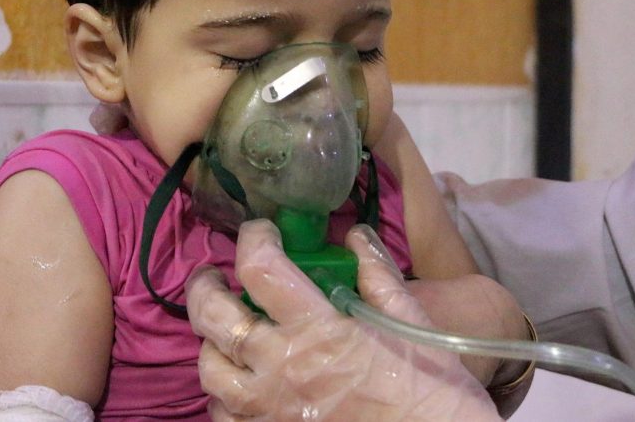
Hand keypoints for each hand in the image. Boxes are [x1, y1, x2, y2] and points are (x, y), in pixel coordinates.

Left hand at [186, 220, 500, 420]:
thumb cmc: (429, 385)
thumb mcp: (409, 318)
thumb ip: (377, 273)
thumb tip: (357, 236)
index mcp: (317, 328)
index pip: (261, 269)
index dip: (254, 238)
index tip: (262, 230)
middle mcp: (280, 367)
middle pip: (214, 317)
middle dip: (205, 286)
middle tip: (215, 274)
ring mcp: (267, 410)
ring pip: (208, 369)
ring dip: (211, 342)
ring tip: (227, 331)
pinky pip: (222, 415)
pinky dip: (223, 393)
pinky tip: (242, 382)